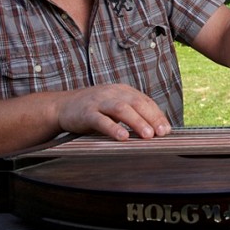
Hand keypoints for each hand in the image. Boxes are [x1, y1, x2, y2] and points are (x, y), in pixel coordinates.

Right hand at [55, 84, 171, 140]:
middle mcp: (113, 93)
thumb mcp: (115, 107)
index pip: (145, 101)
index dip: (157, 115)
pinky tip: (122, 137)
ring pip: (121, 109)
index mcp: (123, 91)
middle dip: (151, 118)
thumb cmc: (94, 110)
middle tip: (161, 133)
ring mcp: (99, 102)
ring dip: (136, 122)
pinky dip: (113, 128)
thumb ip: (132, 114)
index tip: (166, 130)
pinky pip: (101, 120)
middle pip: (136, 103)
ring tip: (147, 135)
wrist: (63, 106)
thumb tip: (155, 130)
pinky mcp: (86, 112)